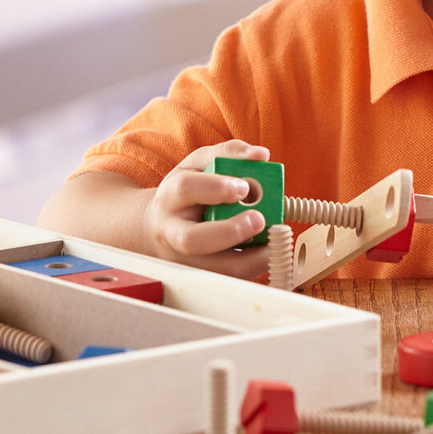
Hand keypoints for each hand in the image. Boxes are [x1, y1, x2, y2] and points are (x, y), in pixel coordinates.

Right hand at [142, 140, 271, 278]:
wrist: (160, 223)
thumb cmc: (188, 189)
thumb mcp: (200, 163)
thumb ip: (230, 153)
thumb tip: (261, 155)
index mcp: (170, 196)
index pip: (186, 189)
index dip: (216, 188)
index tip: (244, 187)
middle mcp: (170, 231)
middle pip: (192, 239)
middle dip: (229, 232)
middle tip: (259, 219)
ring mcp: (182, 259)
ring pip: (211, 269)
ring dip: (246, 260)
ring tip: (272, 246)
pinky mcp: (198, 275)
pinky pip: (226, 280)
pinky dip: (250, 270)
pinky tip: (266, 256)